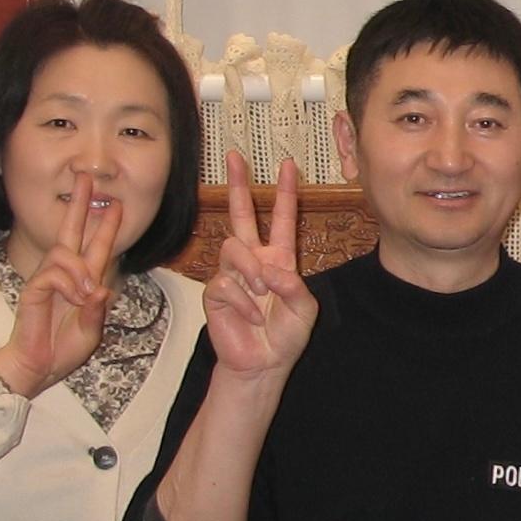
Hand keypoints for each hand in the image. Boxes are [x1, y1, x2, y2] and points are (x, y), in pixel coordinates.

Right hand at [0, 176, 123, 398]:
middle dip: (80, 205)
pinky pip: (53, 274)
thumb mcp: (91, 330)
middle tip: (85, 178)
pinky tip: (74, 297)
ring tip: (86, 293)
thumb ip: (97, 310)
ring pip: (64, 253)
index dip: (105, 226)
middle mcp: (64, 275)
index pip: (95, 247)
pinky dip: (67, 283)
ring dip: (80, 270)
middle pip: (71, 232)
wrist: (39, 367)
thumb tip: (101, 290)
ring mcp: (47, 280)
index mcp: (82, 281)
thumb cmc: (63, 350)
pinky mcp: (33, 290)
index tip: (117, 205)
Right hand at [201, 155, 317, 380]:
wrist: (263, 363)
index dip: (285, 193)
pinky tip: (250, 317)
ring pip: (234, 249)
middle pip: (242, 215)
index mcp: (279, 259)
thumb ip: (294, 287)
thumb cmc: (284, 336)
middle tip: (234, 156)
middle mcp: (253, 261)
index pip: (283, 219)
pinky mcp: (215, 292)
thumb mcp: (304, 309)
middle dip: (238, 184)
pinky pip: (227, 283)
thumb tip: (270, 270)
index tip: (288, 165)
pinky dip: (243, 302)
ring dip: (252, 272)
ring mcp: (232, 274)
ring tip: (262, 295)